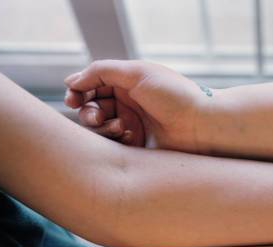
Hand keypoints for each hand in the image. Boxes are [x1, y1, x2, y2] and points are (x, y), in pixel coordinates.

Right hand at [64, 60, 207, 149]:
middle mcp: (128, 104)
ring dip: (102, 128)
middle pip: (91, 109)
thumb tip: (71, 80)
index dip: (78, 92)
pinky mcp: (137, 147)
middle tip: (97, 117)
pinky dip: (114, 141)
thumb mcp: (136, 73)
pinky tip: (129, 138)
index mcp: (127, 83)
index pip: (91, 86)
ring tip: (119, 128)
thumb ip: (101, 71)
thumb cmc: (174, 96)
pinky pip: (113, 147)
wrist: (201, 126)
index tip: (72, 99)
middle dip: (89, 112)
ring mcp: (132, 126)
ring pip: (99, 130)